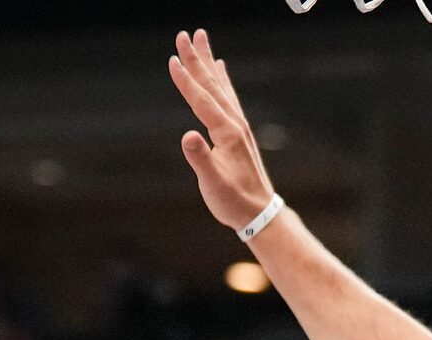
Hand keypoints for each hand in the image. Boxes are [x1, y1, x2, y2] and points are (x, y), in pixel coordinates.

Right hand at [170, 31, 278, 231]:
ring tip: (200, 39)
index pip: (202, 100)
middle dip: (196, 58)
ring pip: (220, 85)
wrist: (259, 213)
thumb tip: (187, 136)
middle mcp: (235, 123)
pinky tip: (219, 68)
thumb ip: (200, 159)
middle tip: (184, 34)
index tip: (172, 58)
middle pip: (211, 84)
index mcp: (227, 133)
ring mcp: (238, 125)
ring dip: (208, 62)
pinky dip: (221, 79)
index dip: (186, 80)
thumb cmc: (233, 202)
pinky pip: (228, 97)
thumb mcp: (213, 185)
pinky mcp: (238, 131)